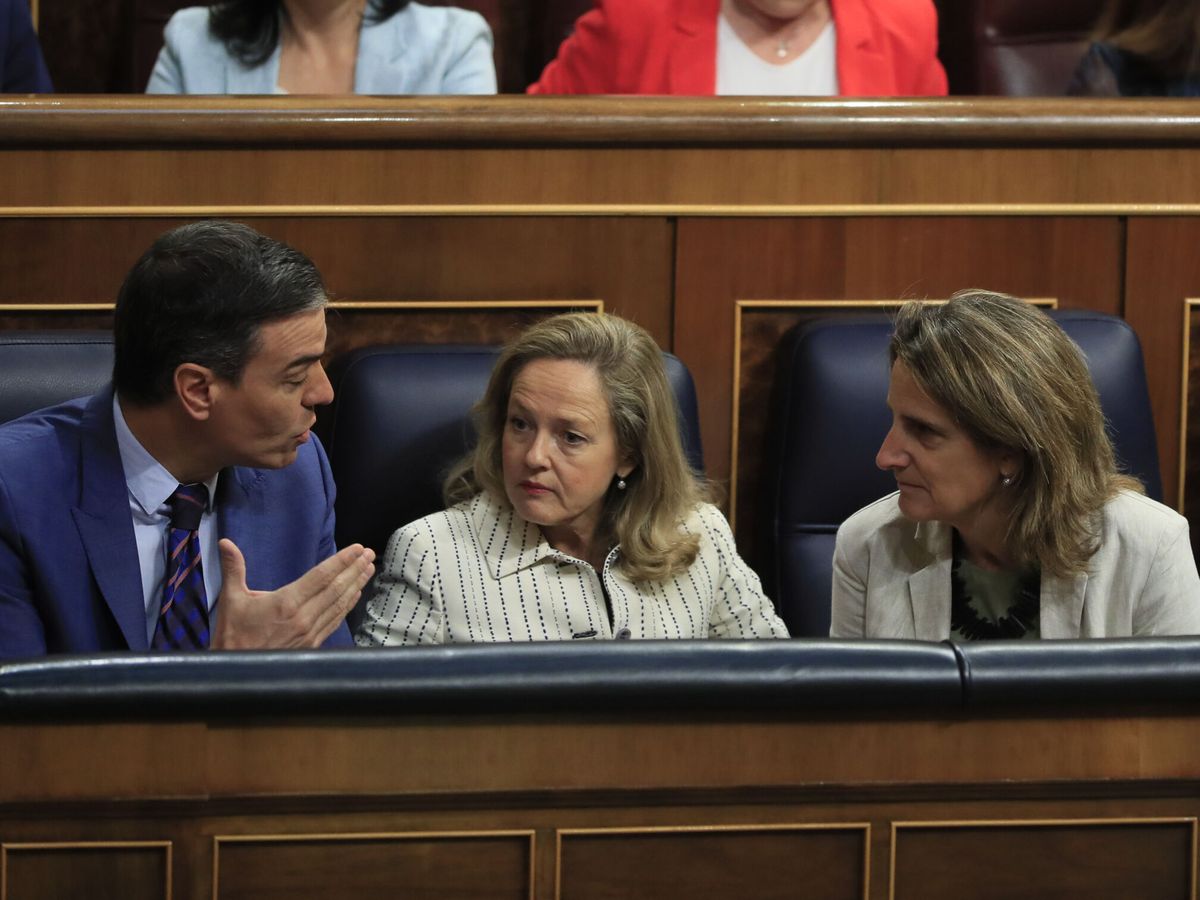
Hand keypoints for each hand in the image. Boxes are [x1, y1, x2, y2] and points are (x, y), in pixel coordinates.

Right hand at [211, 539, 375, 649]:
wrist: (237, 674)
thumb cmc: (232, 635)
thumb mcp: (231, 599)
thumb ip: (233, 569)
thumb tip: (225, 542)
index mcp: (287, 602)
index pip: (321, 576)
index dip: (342, 560)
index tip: (358, 549)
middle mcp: (303, 617)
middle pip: (336, 588)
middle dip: (355, 569)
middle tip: (370, 554)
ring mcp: (310, 633)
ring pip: (339, 604)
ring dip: (356, 585)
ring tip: (369, 569)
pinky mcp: (313, 645)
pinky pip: (335, 621)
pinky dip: (347, 606)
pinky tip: (355, 595)